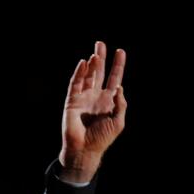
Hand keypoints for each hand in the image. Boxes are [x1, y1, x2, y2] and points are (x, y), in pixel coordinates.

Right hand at [58, 41, 126, 183]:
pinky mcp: (72, 100)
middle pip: (99, 72)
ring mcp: (84, 97)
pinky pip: (75, 83)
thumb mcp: (118, 122)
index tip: (121, 51)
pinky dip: (79, 73)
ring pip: (87, 75)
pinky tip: (83, 64)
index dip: (118, 66)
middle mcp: (96, 96)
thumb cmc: (102, 138)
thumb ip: (121, 105)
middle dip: (101, 58)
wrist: (85, 149)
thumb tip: (120, 87)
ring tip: (95, 53)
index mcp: (108, 101)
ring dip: (91, 64)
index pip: (114, 79)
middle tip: (101, 44)